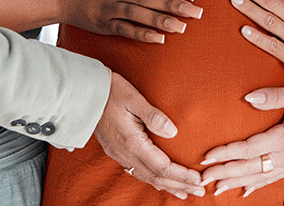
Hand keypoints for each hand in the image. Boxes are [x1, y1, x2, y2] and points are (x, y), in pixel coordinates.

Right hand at [94, 71, 205, 198]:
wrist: (84, 94)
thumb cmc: (111, 91)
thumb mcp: (134, 98)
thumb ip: (154, 116)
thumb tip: (173, 132)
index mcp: (132, 142)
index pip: (162, 167)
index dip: (181, 176)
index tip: (198, 179)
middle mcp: (125, 153)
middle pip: (156, 177)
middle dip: (179, 185)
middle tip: (200, 191)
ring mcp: (118, 154)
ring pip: (146, 177)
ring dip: (167, 186)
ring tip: (184, 192)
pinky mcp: (115, 151)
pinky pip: (137, 172)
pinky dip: (153, 180)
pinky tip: (160, 181)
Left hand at [199, 84, 283, 196]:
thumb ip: (273, 96)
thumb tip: (248, 98)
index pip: (249, 148)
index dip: (226, 153)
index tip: (207, 156)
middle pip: (250, 167)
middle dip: (225, 173)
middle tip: (203, 178)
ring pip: (260, 176)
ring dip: (237, 182)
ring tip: (217, 188)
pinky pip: (273, 178)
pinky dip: (257, 185)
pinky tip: (245, 190)